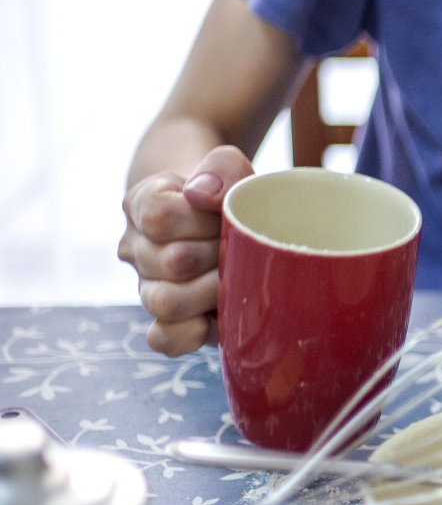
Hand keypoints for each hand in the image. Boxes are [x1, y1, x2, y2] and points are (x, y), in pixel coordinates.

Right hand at [119, 146, 254, 355]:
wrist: (226, 217)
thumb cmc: (228, 190)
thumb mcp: (228, 165)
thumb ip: (221, 167)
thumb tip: (203, 196)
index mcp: (141, 205)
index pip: (159, 217)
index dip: (202, 219)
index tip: (225, 214)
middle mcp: (136, 248)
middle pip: (171, 262)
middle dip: (220, 255)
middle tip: (242, 247)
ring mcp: (148, 286)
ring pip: (165, 302)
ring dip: (212, 291)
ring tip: (236, 275)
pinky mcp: (168, 321)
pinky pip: (162, 339)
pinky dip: (189, 333)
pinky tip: (214, 319)